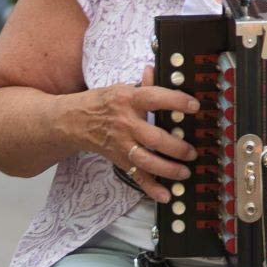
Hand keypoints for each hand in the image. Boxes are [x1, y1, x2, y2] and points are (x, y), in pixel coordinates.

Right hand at [67, 66, 199, 202]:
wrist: (72, 121)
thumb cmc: (100, 103)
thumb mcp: (120, 89)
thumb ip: (143, 85)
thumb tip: (155, 70)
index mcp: (127, 100)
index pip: (154, 99)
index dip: (175, 102)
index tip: (194, 106)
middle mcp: (125, 123)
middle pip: (154, 137)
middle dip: (176, 147)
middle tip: (192, 151)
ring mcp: (121, 144)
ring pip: (146, 160)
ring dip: (168, 169)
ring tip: (185, 172)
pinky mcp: (119, 159)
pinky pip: (136, 175)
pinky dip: (150, 187)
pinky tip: (165, 195)